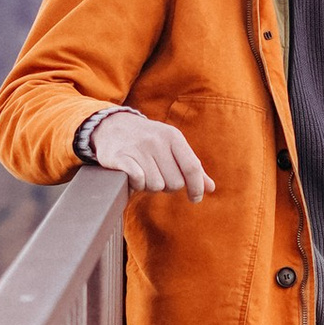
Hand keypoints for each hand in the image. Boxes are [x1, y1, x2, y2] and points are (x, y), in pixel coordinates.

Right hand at [82, 108, 211, 197]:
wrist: (112, 126)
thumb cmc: (148, 141)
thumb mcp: (172, 146)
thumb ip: (191, 167)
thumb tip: (210, 188)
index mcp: (173, 136)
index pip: (192, 167)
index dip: (196, 187)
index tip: (195, 198)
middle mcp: (157, 141)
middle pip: (175, 182)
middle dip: (168, 186)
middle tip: (158, 176)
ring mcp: (138, 148)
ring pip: (156, 186)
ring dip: (150, 186)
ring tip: (143, 174)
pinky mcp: (120, 157)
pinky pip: (138, 181)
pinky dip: (137, 185)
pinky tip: (133, 178)